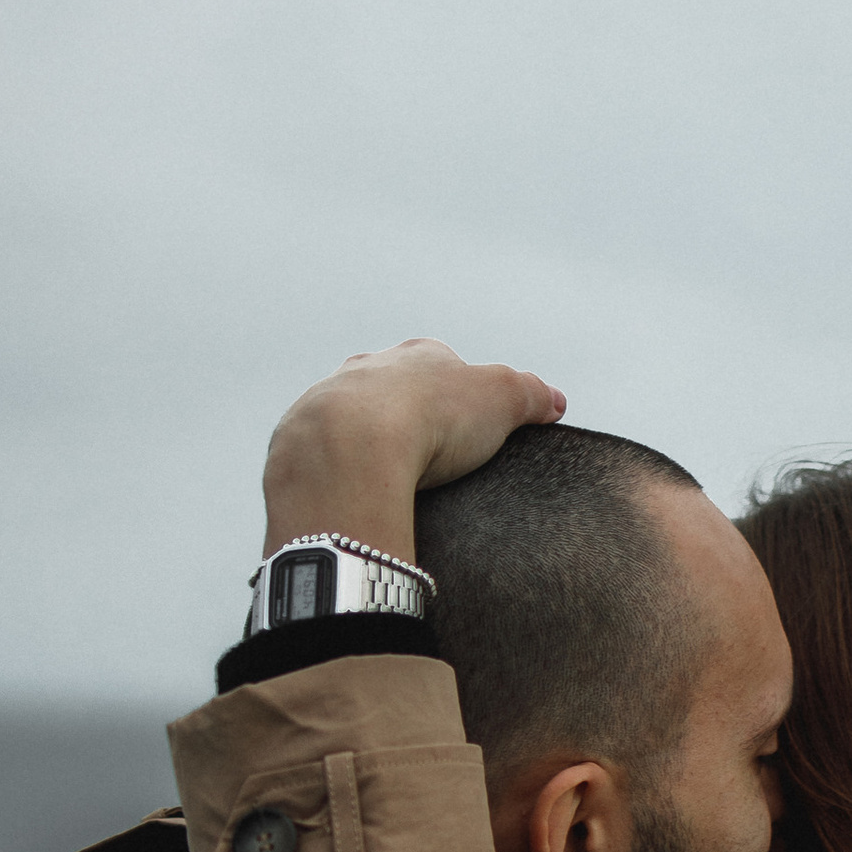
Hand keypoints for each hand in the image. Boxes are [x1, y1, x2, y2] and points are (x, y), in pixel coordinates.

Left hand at [261, 340, 564, 556]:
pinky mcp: (297, 442)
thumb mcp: (500, 398)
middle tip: (430, 457)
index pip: (443, 365)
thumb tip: (554, 399)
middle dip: (406, 416)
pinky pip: (320, 456)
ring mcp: (325, 403)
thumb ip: (530, 395)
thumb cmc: (429, 417)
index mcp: (416, 356)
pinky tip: (352, 495)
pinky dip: (337, 472)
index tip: (471, 426)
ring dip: (364, 443)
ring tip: (388, 481)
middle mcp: (365, 370)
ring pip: (348, 418)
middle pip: (391, 387)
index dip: (461, 394)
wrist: (350, 446)